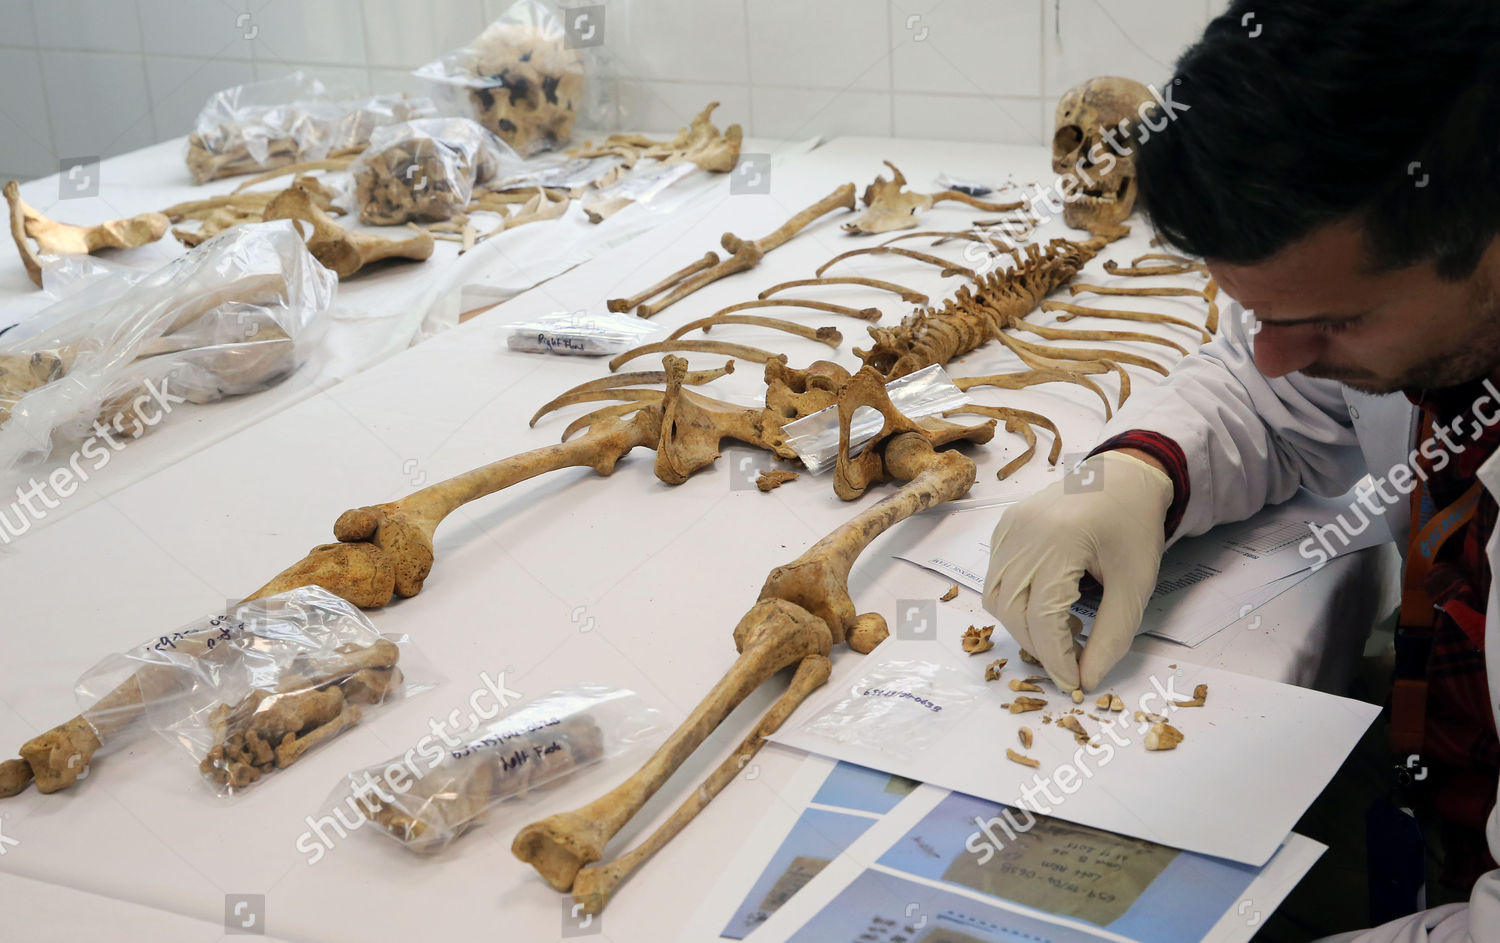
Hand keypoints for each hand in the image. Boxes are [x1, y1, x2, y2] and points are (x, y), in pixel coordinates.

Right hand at [981, 450, 1171, 690]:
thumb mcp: (1135, 585)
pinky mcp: (1003, 527)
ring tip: (1062, 630)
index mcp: (1061, 540)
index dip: (1055, 657)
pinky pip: (996, 577)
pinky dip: (1016, 602)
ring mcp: (1008, 527)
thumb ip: (1111, 636)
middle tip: (1071, 661)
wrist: (1124, 477)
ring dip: (1023, 627)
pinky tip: (1049, 603)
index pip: (1042, 616)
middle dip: (1039, 647)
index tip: (1074, 683)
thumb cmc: (1134, 528)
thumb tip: (1086, 680)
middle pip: (1012, 610)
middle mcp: (1024, 532)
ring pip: (996, 598)